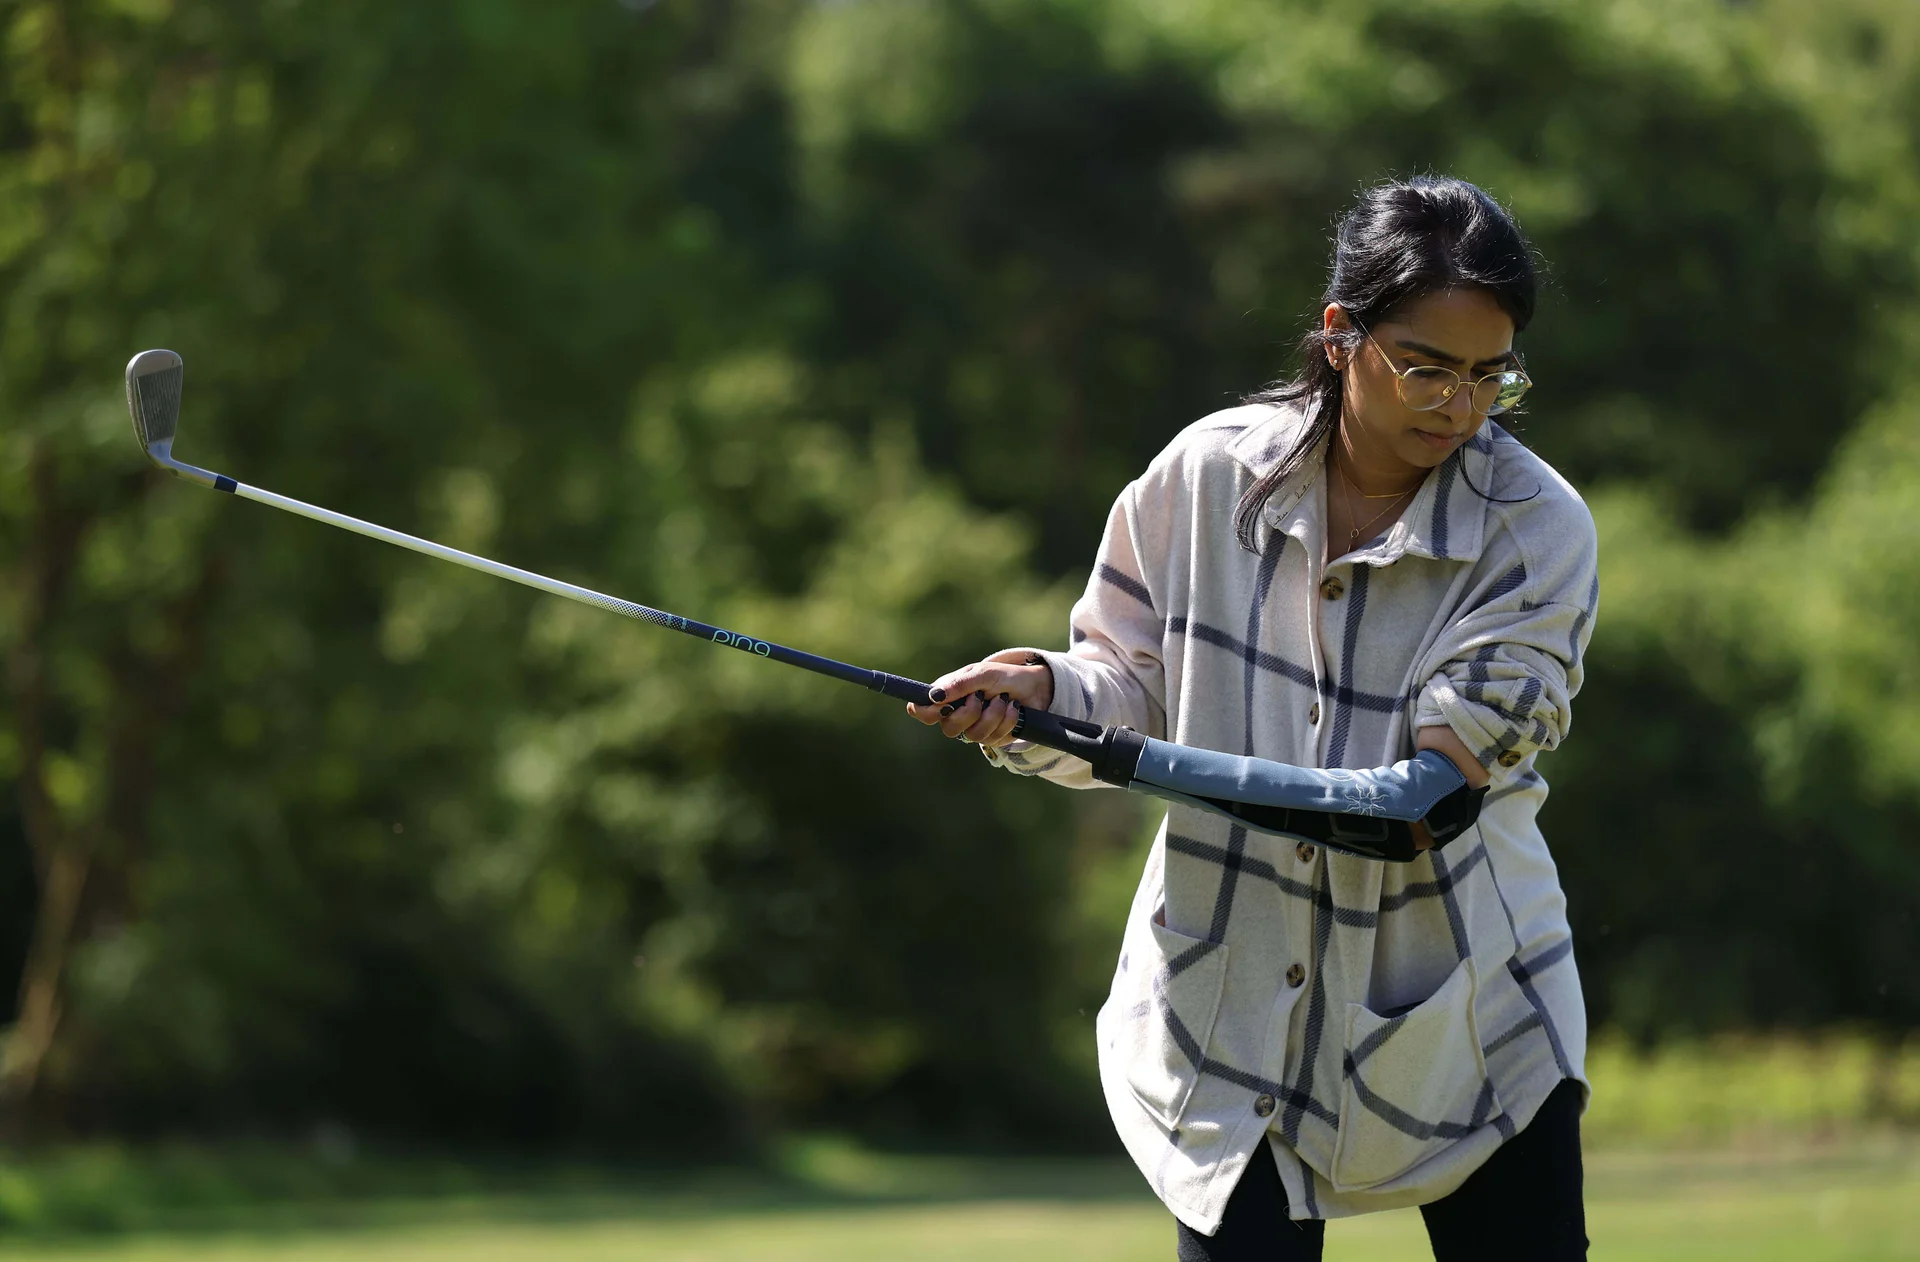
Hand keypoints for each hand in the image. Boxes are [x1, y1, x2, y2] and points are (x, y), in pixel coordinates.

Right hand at [906, 648, 1055, 748]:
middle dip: (969, 713)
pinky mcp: (993, 738)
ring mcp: (974, 727)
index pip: (921, 710)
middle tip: (981, 698)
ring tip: (1003, 700)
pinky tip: (1013, 710)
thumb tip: (934, 695)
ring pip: (973, 736)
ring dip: (993, 715)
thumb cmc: (1005, 676)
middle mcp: (957, 714)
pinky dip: (1006, 721)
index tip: (942, 706)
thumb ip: (959, 684)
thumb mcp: (983, 674)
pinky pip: (993, 739)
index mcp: (948, 695)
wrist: (1035, 687)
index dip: (925, 712)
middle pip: (948, 728)